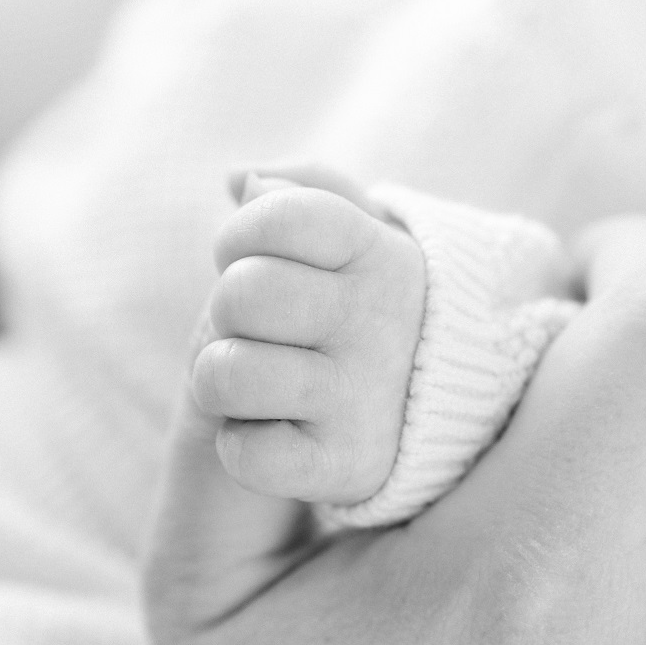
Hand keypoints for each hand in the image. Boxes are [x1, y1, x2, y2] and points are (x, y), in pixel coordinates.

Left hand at [198, 167, 425, 504]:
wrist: (422, 420)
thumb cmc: (360, 312)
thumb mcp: (355, 236)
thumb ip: (306, 189)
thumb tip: (242, 179)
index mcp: (382, 253)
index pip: (279, 214)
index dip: (242, 236)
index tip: (254, 258)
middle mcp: (383, 319)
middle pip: (239, 294)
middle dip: (226, 315)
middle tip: (264, 333)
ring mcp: (367, 396)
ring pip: (227, 375)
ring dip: (223, 384)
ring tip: (264, 386)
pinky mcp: (348, 465)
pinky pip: (245, 455)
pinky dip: (241, 449)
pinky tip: (277, 436)